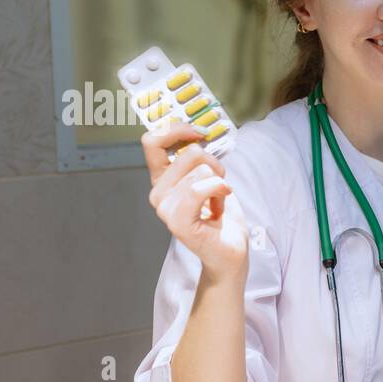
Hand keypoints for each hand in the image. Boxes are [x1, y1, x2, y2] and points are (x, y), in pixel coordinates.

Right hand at [143, 118, 247, 282]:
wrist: (230, 251)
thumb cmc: (222, 216)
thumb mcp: (210, 177)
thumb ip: (198, 157)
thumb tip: (199, 132)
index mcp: (162, 179)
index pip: (152, 141)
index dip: (177, 130)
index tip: (200, 134)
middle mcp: (158, 192)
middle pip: (190, 154)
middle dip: (216, 165)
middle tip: (218, 186)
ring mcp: (165, 208)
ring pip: (201, 170)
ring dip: (219, 183)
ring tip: (216, 202)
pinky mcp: (178, 221)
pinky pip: (199, 189)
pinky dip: (219, 191)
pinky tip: (219, 206)